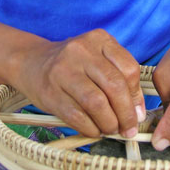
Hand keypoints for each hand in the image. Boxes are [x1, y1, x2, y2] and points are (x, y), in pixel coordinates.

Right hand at [11, 28, 145, 137]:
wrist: (31, 62)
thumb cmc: (73, 64)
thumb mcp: (97, 59)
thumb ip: (119, 78)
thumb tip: (137, 112)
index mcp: (99, 39)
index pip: (129, 68)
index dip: (136, 95)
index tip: (137, 112)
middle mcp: (81, 50)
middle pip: (114, 86)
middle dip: (126, 113)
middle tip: (128, 128)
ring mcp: (63, 70)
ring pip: (96, 103)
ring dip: (108, 123)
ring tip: (110, 129)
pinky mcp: (50, 92)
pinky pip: (77, 116)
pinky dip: (90, 128)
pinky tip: (94, 130)